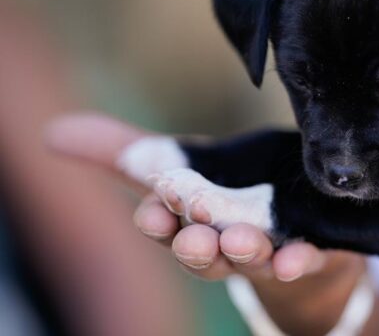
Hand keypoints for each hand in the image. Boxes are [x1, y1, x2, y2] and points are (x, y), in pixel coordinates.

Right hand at [46, 113, 366, 334]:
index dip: (156, 221)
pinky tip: (294, 261)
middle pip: (204, 250)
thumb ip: (124, 152)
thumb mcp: (177, 165)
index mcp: (187, 222)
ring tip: (243, 241)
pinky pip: (304, 259)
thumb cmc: (224, 192)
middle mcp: (223, 242)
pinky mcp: (308, 248)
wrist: (292, 218)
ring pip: (253, 256)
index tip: (152, 214)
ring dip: (246, 251)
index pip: (164, 224)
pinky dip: (298, 261)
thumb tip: (54, 132)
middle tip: (194, 236)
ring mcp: (268, 249)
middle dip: (196, 246)